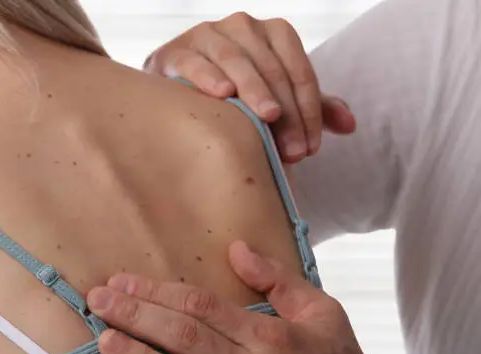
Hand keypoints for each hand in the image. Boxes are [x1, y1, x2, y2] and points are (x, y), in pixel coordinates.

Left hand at [87, 241, 381, 353]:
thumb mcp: (322, 312)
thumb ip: (278, 279)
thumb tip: (236, 248)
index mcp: (270, 336)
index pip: (200, 307)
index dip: (158, 293)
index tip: (124, 281)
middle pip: (182, 336)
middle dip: (136, 316)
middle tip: (99, 300)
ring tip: (104, 338)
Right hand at [144, 13, 355, 162]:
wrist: (182, 87)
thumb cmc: (238, 93)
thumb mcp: (280, 99)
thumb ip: (313, 108)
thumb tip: (351, 125)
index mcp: (274, 33)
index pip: (300, 71)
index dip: (310, 111)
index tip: (311, 149)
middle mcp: (243, 26)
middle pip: (272, 69)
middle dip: (286, 112)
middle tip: (292, 151)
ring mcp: (208, 34)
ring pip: (237, 60)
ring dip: (255, 90)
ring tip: (268, 118)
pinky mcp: (177, 50)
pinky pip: (194, 61)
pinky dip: (208, 75)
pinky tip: (223, 93)